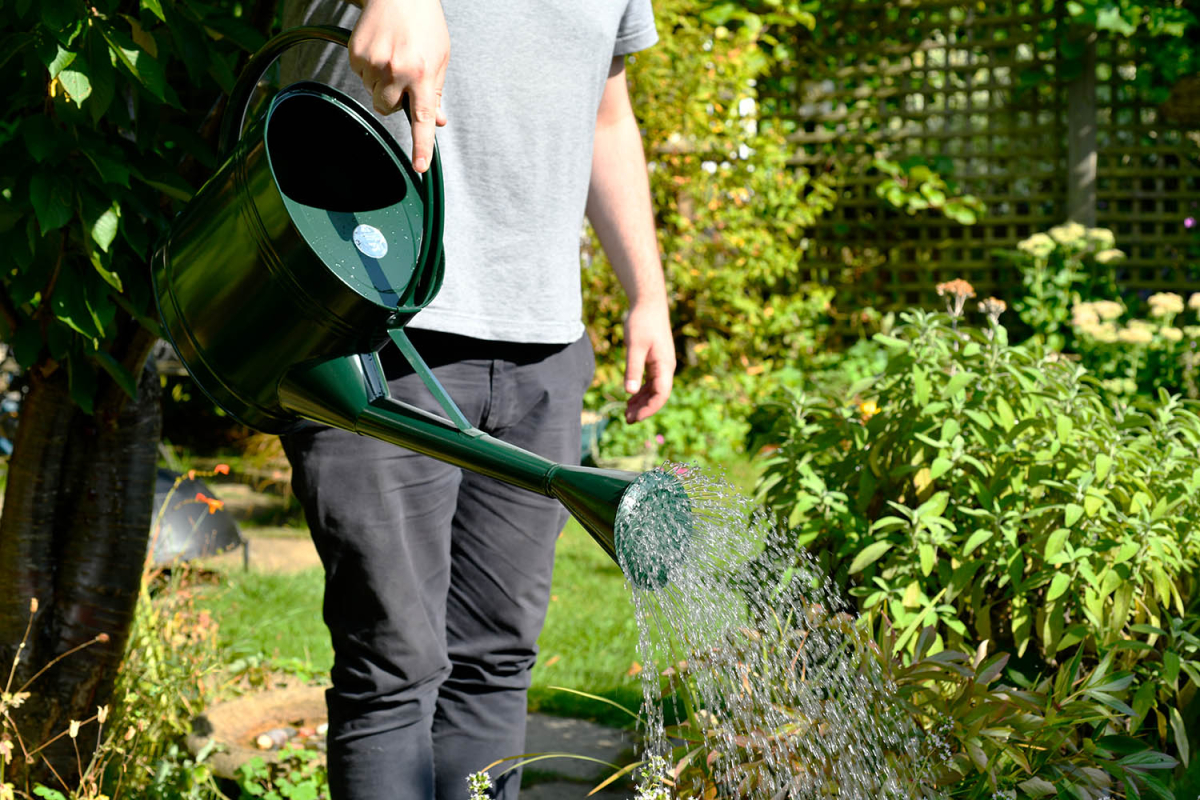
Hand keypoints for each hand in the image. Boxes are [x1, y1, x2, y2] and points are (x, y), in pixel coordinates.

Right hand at [348, 0, 448, 172]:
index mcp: (422, 73)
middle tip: (403, 77)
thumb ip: (435, 92)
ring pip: (373, 93)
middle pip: (387, 109)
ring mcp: (373, 63)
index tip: (419, 167)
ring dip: (382, 82)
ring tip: (392, 56)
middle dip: (394, 99)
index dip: (421, 145)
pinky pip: (360, 76)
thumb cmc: (424, 25)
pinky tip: (380, 50)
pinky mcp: (355, 55)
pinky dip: (369, 69)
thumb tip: (437, 122)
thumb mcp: (439, 59)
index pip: (422, 118)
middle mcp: (396, 70)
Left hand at [624, 299, 674, 423]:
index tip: (635, 417)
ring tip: (626, 412)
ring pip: (653, 389)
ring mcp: (661, 364)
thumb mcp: (635, 346)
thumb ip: (633, 369)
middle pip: (657, 395)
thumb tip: (629, 391)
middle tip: (627, 420)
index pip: (661, 395)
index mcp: (665, 366)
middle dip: (643, 409)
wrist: (648, 303)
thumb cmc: (642, 322)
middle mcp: (666, 368)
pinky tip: (630, 397)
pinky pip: (650, 381)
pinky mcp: (655, 360)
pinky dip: (640, 391)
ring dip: (641, 401)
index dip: (649, 409)